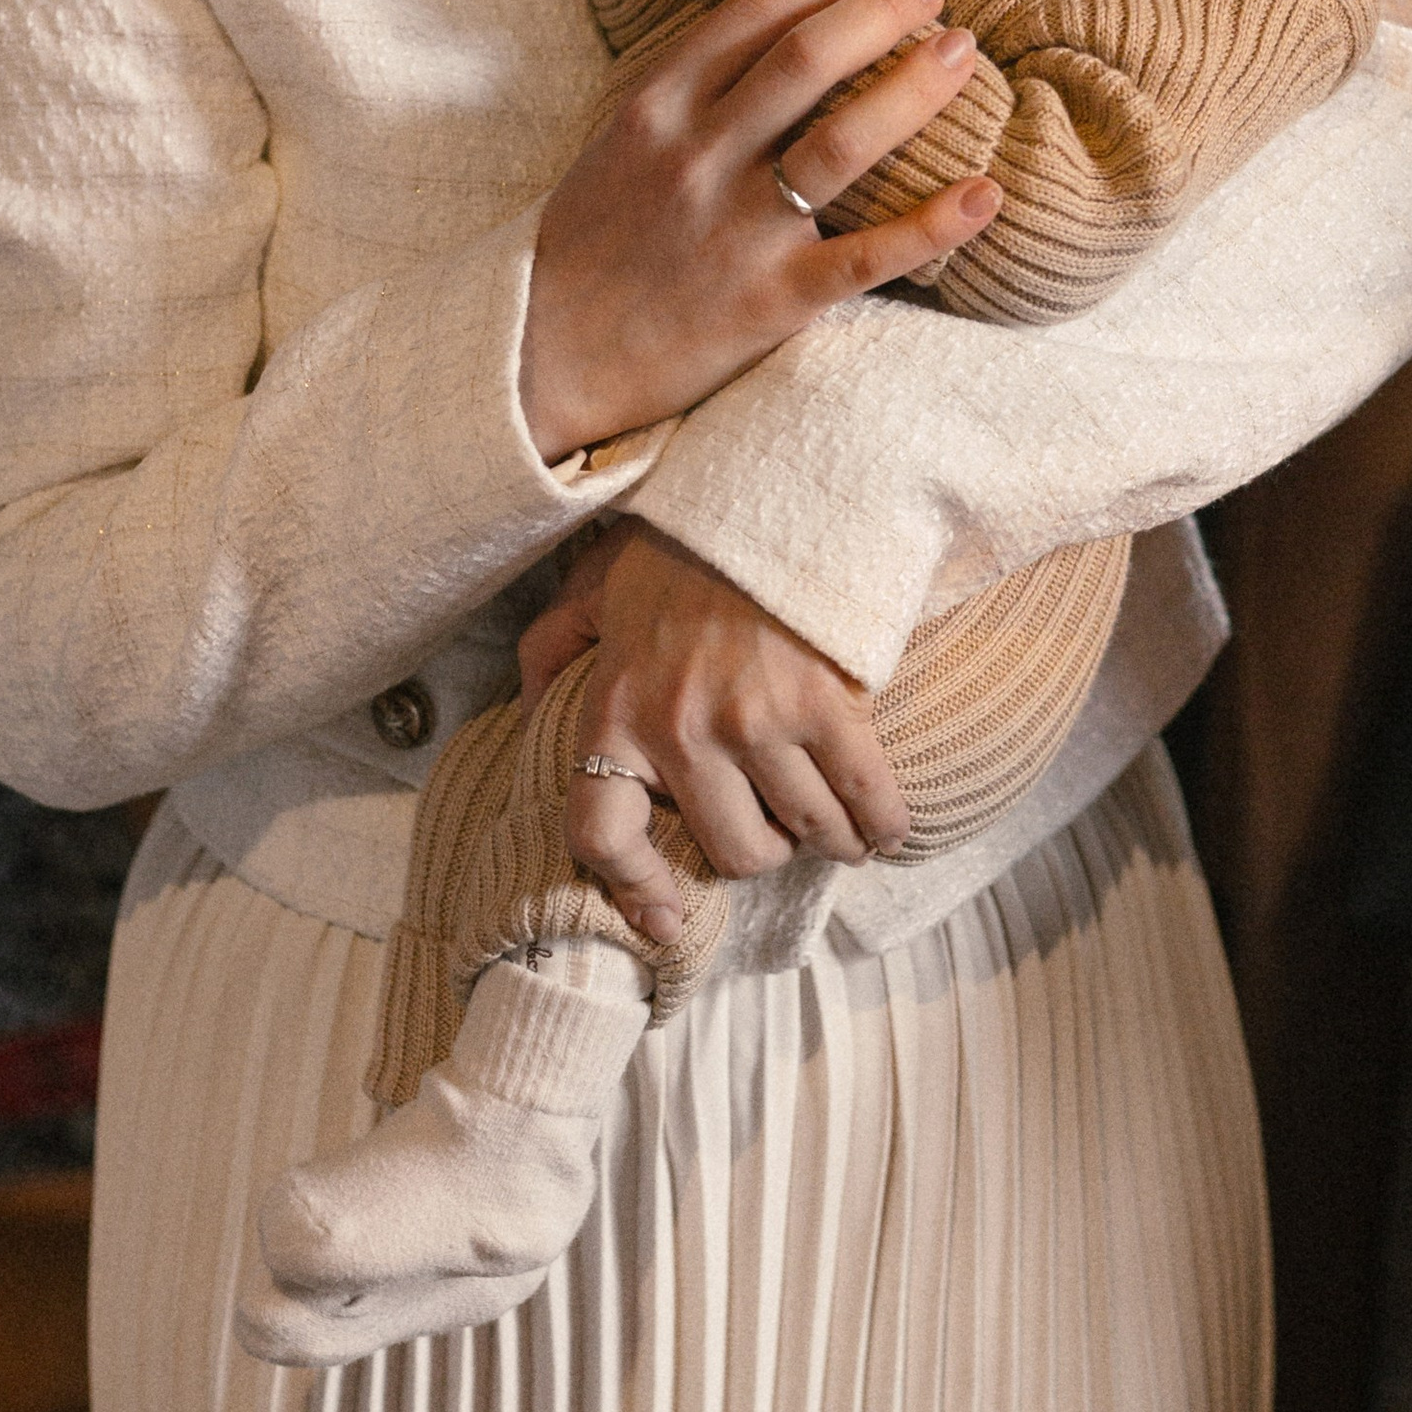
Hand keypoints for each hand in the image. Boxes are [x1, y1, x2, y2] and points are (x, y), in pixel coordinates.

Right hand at [521, 0, 1000, 460]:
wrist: (545, 359)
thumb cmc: (591, 246)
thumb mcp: (618, 144)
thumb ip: (688, 91)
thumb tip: (778, 32)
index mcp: (657, 109)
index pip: (754, 17)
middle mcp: (698, 158)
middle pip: (807, 59)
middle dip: (882, 13)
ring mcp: (737, 229)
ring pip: (843, 140)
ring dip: (913, 89)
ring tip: (963, 52)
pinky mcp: (771, 300)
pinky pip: (866, 255)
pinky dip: (933, 224)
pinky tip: (985, 194)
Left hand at [558, 524, 905, 946]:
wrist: (760, 489)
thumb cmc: (677, 545)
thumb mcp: (591, 590)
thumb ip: (551, 650)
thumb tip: (525, 715)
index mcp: (614, 713)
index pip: (603, 835)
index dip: (635, 891)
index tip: (667, 922)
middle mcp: (679, 731)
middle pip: (732, 850)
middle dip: (763, 851)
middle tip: (780, 832)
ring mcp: (754, 722)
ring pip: (804, 832)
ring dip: (829, 841)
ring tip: (841, 834)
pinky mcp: (823, 704)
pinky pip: (863, 798)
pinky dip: (881, 826)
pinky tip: (886, 831)